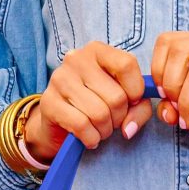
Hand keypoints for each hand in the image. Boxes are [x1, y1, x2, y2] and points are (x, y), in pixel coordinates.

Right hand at [24, 42, 153, 158]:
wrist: (58, 125)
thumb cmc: (96, 108)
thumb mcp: (124, 103)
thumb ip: (139, 109)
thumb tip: (129, 128)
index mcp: (97, 51)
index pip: (126, 65)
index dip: (136, 91)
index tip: (131, 103)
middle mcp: (76, 59)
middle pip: (116, 96)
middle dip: (119, 119)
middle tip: (110, 122)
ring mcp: (60, 79)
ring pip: (100, 114)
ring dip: (104, 131)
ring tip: (98, 130)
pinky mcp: (49, 102)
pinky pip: (82, 126)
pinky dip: (91, 138)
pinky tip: (88, 137)